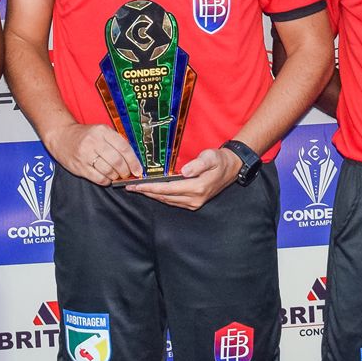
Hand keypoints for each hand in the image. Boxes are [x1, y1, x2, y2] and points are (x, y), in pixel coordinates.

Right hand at [42, 122, 140, 185]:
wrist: (62, 136)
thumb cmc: (85, 136)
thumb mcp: (101, 132)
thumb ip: (116, 142)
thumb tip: (133, 160)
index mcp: (103, 131)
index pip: (124, 148)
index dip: (134, 161)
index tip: (138, 170)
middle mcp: (94, 142)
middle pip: (117, 161)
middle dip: (125, 171)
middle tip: (127, 174)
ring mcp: (85, 155)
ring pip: (108, 171)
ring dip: (116, 176)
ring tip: (116, 175)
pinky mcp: (79, 167)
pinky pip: (98, 178)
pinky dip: (106, 181)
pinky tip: (106, 178)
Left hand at [125, 147, 242, 209]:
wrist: (231, 169)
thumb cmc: (220, 160)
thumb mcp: (211, 157)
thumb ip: (198, 164)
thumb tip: (184, 172)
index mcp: (198, 187)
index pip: (169, 189)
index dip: (151, 187)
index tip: (136, 185)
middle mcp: (195, 198)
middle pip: (165, 197)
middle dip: (147, 192)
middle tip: (130, 187)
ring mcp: (194, 203)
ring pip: (167, 200)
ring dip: (152, 195)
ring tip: (137, 189)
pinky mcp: (193, 203)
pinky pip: (173, 201)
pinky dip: (160, 196)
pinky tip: (152, 191)